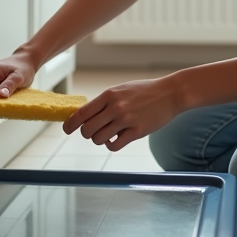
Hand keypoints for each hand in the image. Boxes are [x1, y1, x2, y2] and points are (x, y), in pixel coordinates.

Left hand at [63, 77, 182, 151]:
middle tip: (93, 132)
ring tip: (109, 133)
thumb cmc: (144, 91)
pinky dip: (112, 145)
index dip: (70, 124)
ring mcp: (126, 120)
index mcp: (109, 95)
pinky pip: (114, 146)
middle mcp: (115, 107)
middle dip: (87, 133)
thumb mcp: (121, 90)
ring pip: (99, 139)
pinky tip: (118, 138)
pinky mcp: (137, 132)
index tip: (67, 129)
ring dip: (100, 139)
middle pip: (87, 130)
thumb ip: (104, 102)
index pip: (81, 113)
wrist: (170, 93)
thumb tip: (84, 116)